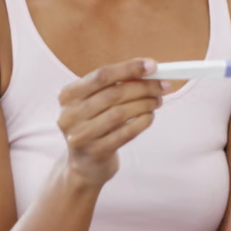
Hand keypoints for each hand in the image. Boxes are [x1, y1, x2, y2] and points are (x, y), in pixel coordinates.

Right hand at [57, 59, 165, 187]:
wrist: (84, 164)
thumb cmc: (94, 125)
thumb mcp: (94, 102)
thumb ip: (115, 85)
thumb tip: (148, 70)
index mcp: (68, 95)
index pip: (102, 75)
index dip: (129, 68)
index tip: (152, 66)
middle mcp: (70, 114)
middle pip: (114, 94)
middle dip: (143, 87)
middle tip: (162, 86)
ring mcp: (81, 135)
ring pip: (120, 113)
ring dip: (145, 104)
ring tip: (157, 101)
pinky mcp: (96, 151)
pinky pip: (125, 133)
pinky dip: (142, 122)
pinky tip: (150, 117)